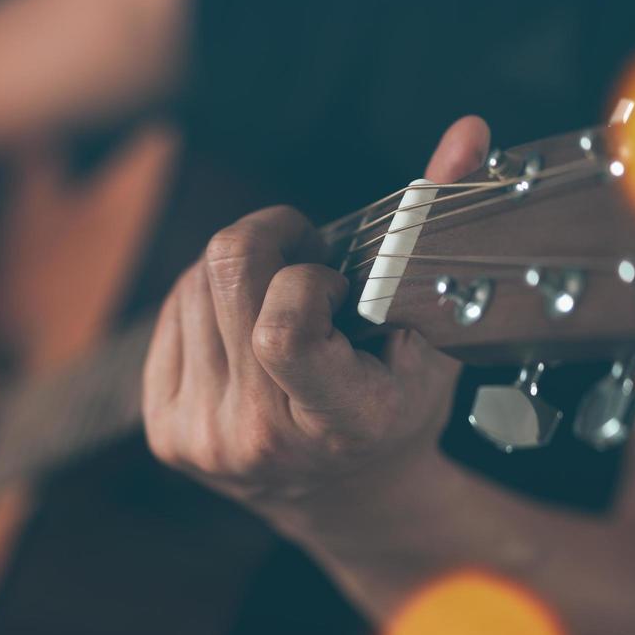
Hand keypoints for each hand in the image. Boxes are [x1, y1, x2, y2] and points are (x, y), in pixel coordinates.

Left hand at [142, 116, 489, 537]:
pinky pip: (170, 315)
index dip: (304, 276)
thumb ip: (438, 229)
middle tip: (303, 252)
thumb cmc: (395, 408)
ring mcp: (204, 438)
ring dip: (237, 271)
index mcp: (336, 422)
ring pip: (191, 286)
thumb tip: (468, 133)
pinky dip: (206, 300)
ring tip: (280, 296)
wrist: (345, 501)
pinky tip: (244, 323)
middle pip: (224, 276)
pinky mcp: (166, 432)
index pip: (283, 329)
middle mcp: (259, 438)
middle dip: (268, 236)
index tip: (333, 280)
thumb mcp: (434, 333)